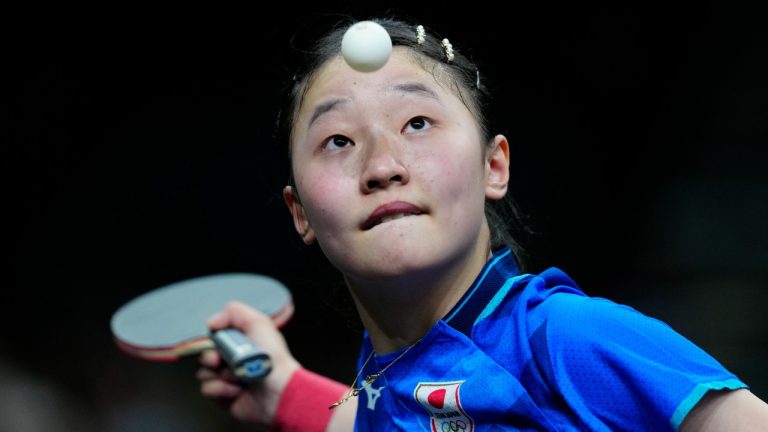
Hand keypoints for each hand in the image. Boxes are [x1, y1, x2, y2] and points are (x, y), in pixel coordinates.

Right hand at [197, 301, 300, 426]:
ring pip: (203, 373)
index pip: (214, 338)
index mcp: (240, 343)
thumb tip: (211, 321)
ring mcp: (227, 378)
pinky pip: (207, 389)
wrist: (277, 389)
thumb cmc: (272, 358)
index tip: (218, 342)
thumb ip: (234, 312)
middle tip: (221, 361)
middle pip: (205, 355)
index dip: (212, 340)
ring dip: (219, 374)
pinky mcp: (223, 396)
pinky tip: (237, 389)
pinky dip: (221, 389)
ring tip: (238, 377)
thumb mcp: (258, 323)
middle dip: (211, 358)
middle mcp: (232, 360)